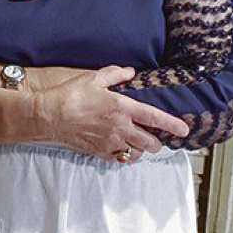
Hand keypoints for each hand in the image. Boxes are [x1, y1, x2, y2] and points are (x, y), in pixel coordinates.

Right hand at [32, 66, 189, 162]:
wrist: (49, 115)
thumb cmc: (70, 96)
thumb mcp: (93, 78)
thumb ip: (115, 74)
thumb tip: (129, 72)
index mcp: (122, 108)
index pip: (155, 118)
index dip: (173, 125)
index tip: (184, 130)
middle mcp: (120, 127)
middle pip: (151, 142)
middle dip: (157, 141)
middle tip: (156, 138)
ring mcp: (110, 142)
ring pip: (137, 153)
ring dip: (141, 150)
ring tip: (138, 144)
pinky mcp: (99, 152)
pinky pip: (119, 160)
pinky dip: (124, 156)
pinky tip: (121, 150)